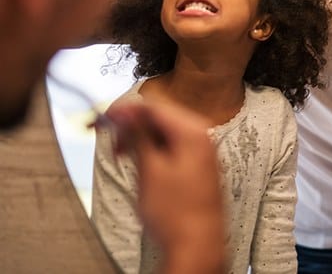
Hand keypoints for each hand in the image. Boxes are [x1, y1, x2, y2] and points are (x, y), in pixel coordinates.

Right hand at [106, 100, 225, 273]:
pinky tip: (140, 161)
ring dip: (141, 138)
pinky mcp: (198, 163)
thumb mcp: (150, 170)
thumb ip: (137, 135)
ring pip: (164, 131)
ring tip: (122, 154)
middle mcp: (201, 135)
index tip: (105, 117)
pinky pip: (172, 145)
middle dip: (133, 126)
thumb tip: (124, 114)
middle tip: (111, 140)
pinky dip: (154, 149)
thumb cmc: (176, 214)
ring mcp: (202, 149)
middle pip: (160, 117)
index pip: (154, 107)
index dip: (126, 110)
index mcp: (193, 131)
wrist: (197, 246)